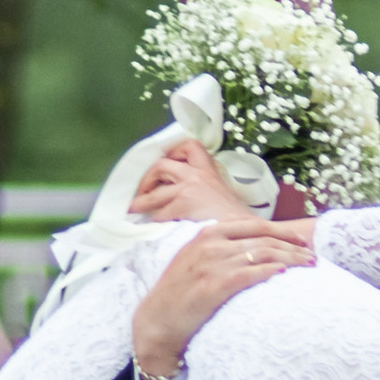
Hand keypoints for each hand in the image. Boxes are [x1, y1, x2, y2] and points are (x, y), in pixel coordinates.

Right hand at [131, 217, 311, 379]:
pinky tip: (284, 273)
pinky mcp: (213, 285)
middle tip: (313, 255)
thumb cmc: (180, 293)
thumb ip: (221, 248)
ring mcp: (211, 264)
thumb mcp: (196, 259)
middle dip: (293, 245)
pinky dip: (270, 271)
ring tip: (308, 265)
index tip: (301, 239)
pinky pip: (250, 273)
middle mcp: (210, 244)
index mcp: (207, 234)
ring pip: (261, 254)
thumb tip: (255, 247)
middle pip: (263, 239)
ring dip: (290, 258)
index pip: (254, 225)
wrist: (157, 321)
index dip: (282, 231)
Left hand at [132, 137, 246, 221]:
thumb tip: (187, 199)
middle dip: (147, 178)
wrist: (245, 233)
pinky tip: (154, 229)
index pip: (190, 146)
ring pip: (155, 193)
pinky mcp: (181, 205)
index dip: (173, 151)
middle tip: (143, 190)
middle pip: (162, 165)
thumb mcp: (223, 196)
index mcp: (209, 171)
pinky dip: (153, 222)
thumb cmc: (236, 221)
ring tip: (134, 209)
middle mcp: (197, 175)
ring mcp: (188, 189)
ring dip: (142, 202)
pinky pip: (158, 214)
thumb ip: (206, 191)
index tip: (166, 159)